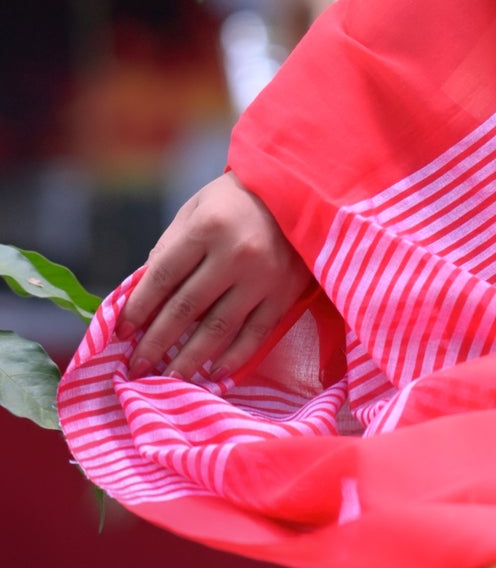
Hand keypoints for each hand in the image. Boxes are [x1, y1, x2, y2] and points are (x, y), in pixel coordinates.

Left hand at [119, 172, 312, 382]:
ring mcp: (263, 276)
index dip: (139, 308)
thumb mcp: (197, 208)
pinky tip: (213, 373)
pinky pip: (256, 333)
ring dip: (189, 358)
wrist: (301, 187)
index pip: (163, 276)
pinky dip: (234, 357)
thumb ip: (170, 246)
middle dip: (155, 342)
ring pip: (218, 328)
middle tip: (135, 367)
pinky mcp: (286, 292)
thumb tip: (142, 293)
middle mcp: (235, 253)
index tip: (121, 332)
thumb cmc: (238, 197)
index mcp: (207, 227)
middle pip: (186, 308)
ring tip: (167, 379)